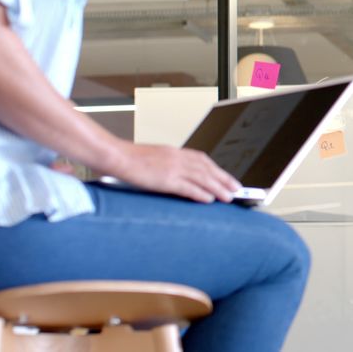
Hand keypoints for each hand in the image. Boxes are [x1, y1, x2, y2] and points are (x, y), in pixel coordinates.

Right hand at [106, 141, 241, 203]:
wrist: (115, 156)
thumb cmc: (130, 159)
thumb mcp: (156, 157)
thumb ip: (171, 164)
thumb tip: (182, 175)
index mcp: (176, 152)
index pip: (203, 160)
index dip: (218, 170)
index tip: (227, 178)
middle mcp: (178, 158)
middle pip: (207, 169)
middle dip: (224, 179)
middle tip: (237, 189)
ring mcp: (172, 168)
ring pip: (202, 178)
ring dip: (218, 188)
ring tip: (229, 197)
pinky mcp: (165, 179)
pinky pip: (187, 187)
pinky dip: (200, 193)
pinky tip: (209, 200)